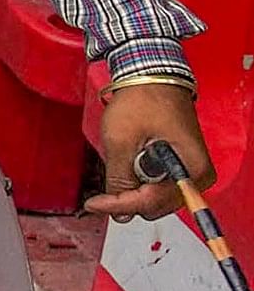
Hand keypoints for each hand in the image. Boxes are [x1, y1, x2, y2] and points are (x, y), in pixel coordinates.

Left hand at [88, 80, 215, 220]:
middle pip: (154, 206)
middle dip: (127, 197)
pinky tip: (129, 162)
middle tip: (107, 178)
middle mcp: (196, 177)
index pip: (151, 203)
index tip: (94, 203)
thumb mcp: (121, 140)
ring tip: (124, 159)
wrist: (153, 78)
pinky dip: (138, 181)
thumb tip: (119, 212)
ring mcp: (189, 174)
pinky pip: (156, 187)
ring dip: (132, 188)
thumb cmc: (143, 100)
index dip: (118, 205)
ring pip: (154, 199)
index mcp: (190, 170)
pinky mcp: (179, 169)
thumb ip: (120, 177)